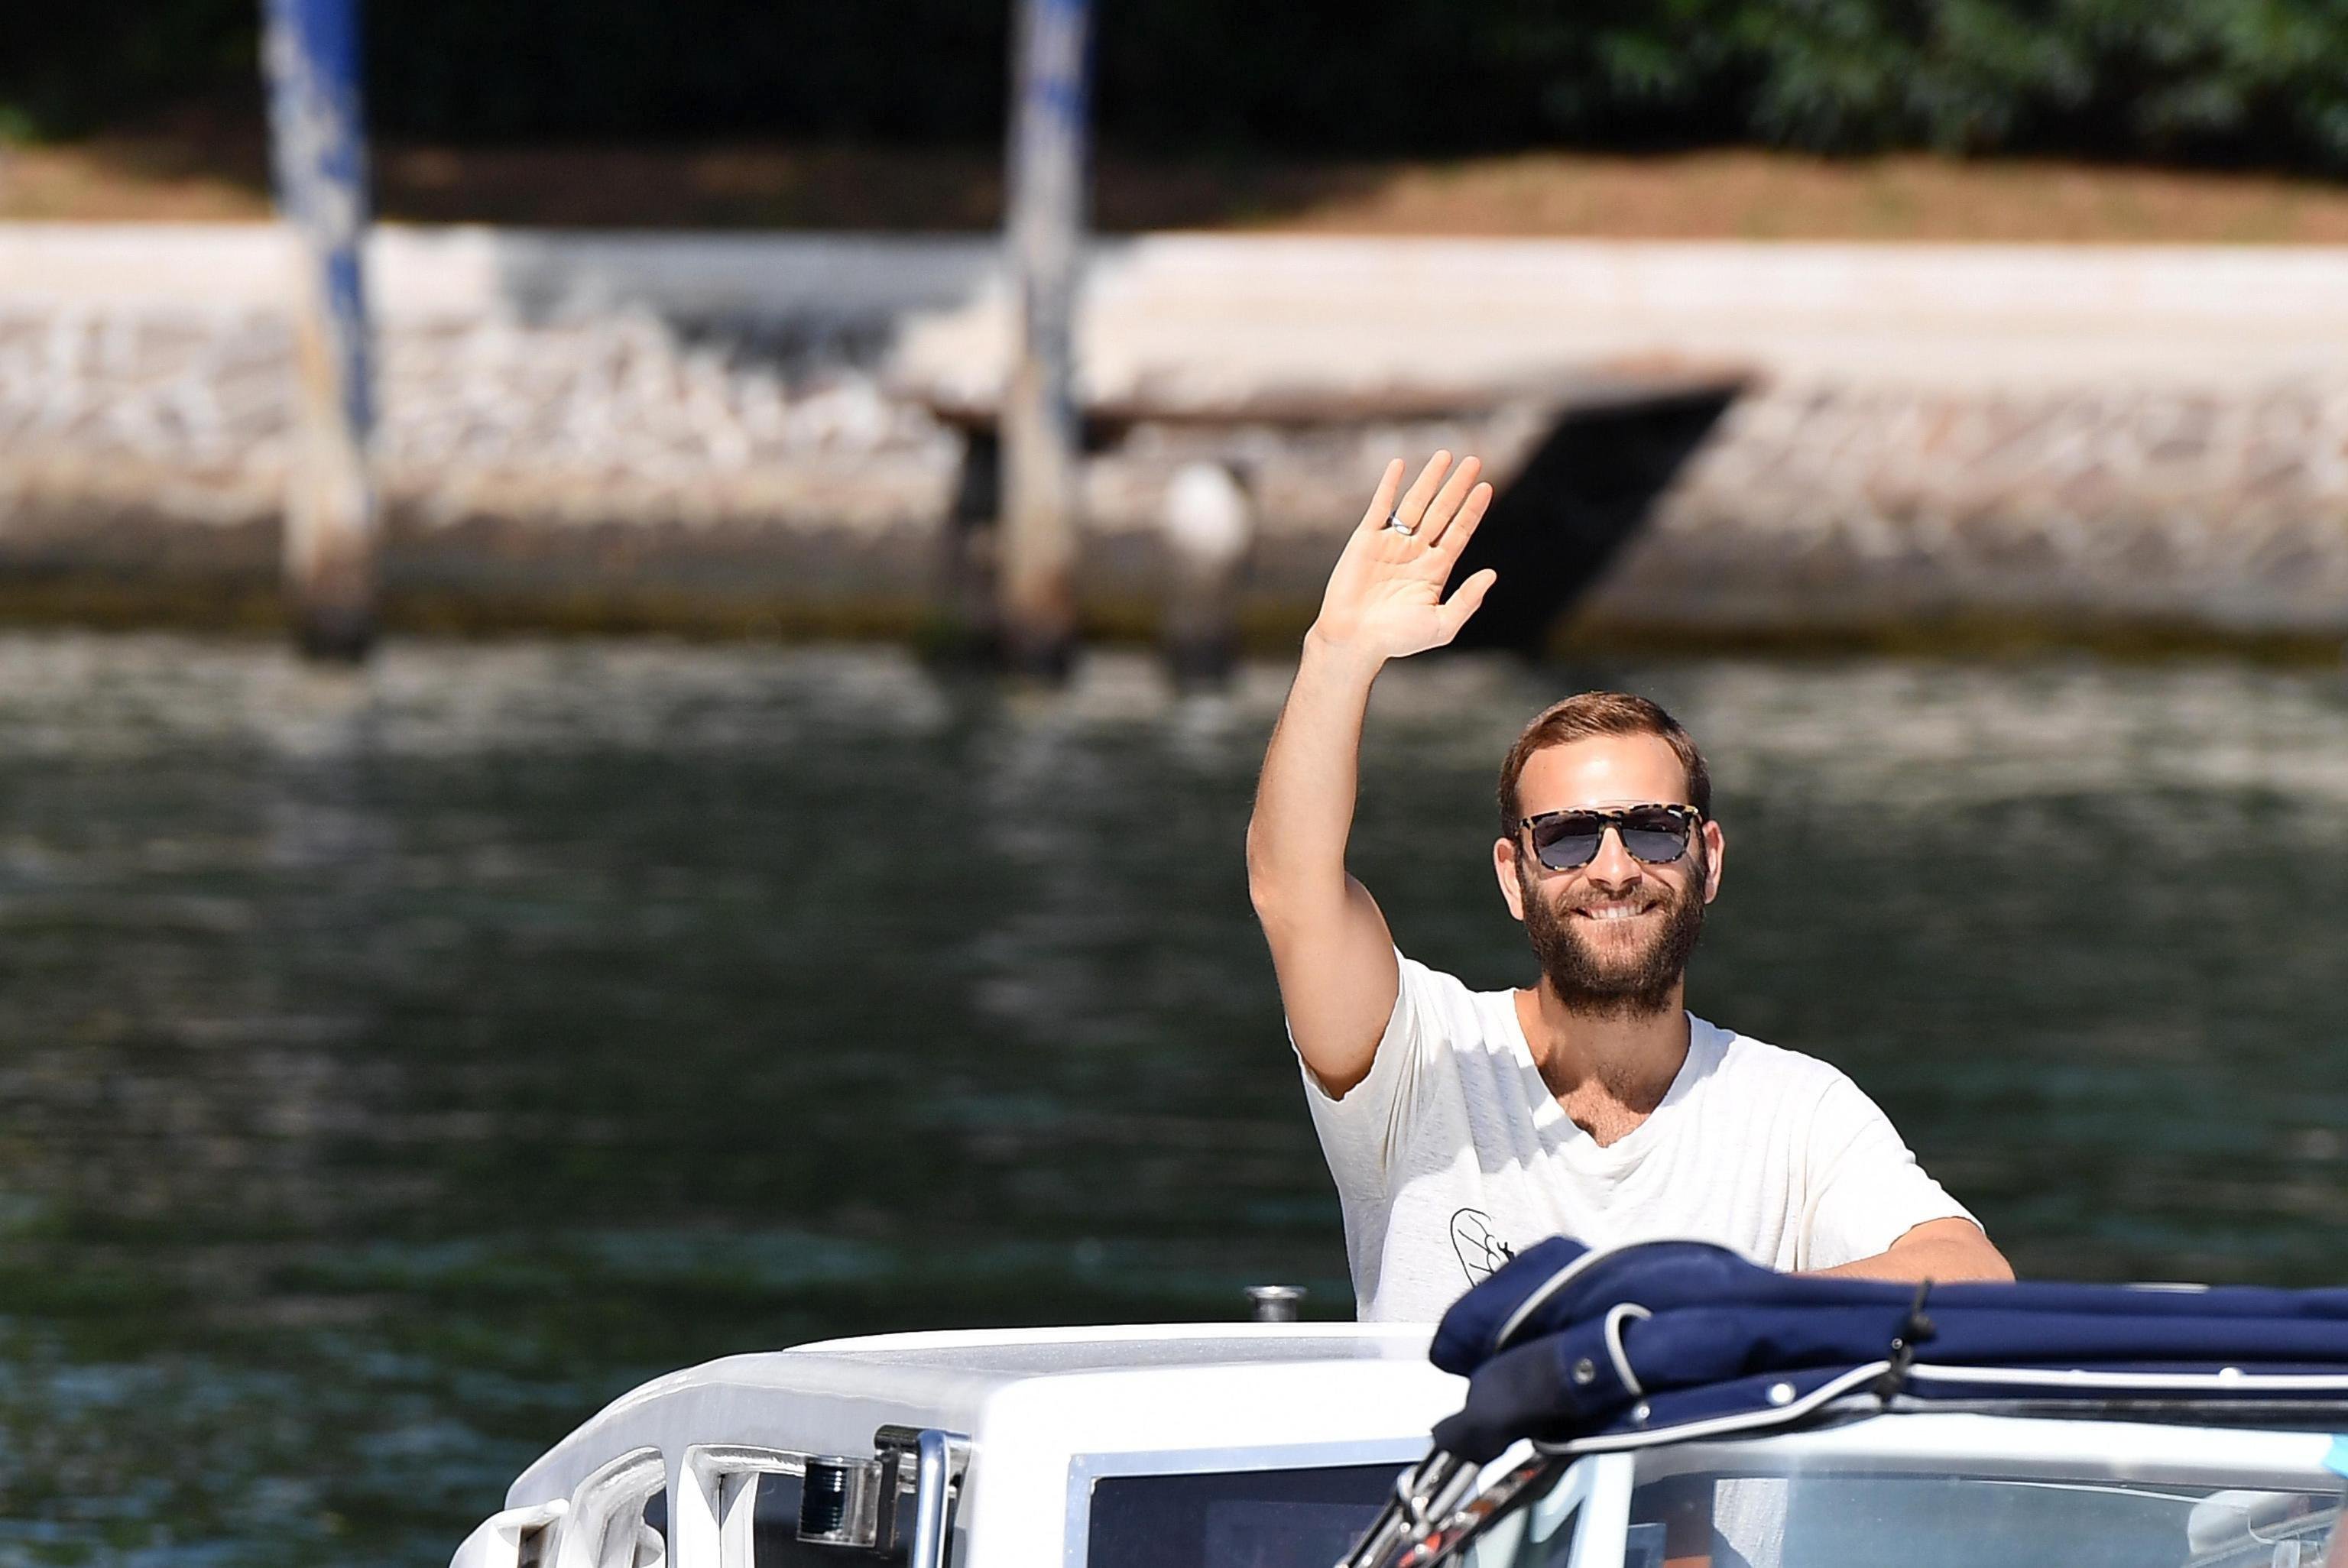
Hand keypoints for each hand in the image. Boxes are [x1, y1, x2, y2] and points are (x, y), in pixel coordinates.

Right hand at [1307, 452, 1496, 667]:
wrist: (1354, 639)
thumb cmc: (1397, 639)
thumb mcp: (1442, 625)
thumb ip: (1467, 600)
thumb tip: (1491, 574)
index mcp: (1435, 569)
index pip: (1459, 531)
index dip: (1473, 510)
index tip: (1486, 487)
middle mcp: (1415, 551)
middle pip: (1442, 510)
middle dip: (1457, 487)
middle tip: (1475, 461)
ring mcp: (1391, 543)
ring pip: (1415, 503)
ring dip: (1430, 479)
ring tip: (1446, 455)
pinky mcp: (1366, 539)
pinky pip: (1380, 506)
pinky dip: (1389, 484)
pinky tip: (1400, 464)